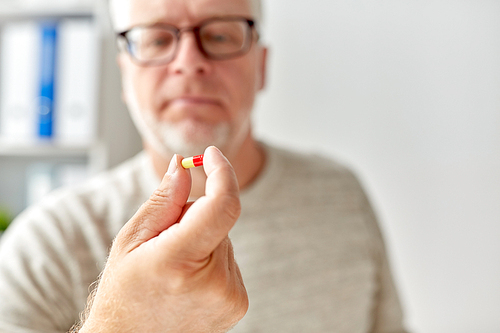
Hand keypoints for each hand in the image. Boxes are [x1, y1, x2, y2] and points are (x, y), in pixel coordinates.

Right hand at [78, 146, 246, 332]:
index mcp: (178, 261)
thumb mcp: (131, 241)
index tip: (211, 155)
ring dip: (204, 240)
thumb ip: (163, 201)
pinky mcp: (238, 303)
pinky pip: (229, 260)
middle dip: (195, 215)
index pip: (221, 206)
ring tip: (175, 268)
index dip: (222, 173)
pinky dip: (212, 259)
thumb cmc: (125, 291)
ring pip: (224, 239)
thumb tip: (184, 166)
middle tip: (166, 240)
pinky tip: (189, 280)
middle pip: (218, 218)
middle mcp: (212, 282)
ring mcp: (229, 296)